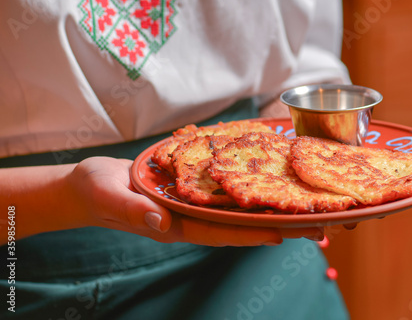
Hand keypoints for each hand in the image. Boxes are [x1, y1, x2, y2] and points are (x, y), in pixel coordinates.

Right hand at [67, 157, 322, 246]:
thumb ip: (135, 212)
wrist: (93, 184)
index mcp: (175, 226)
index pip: (219, 233)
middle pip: (238, 224)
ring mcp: (193, 205)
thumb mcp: (111, 198)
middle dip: (274, 225)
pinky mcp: (192, 190)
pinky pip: (224, 191)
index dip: (249, 235)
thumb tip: (162, 224)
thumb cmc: (98, 192)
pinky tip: (267, 181)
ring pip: (236, 209)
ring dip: (269, 208)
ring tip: (304, 208)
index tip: (282, 235)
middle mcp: (191, 218)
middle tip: (313, 226)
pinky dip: (247, 188)